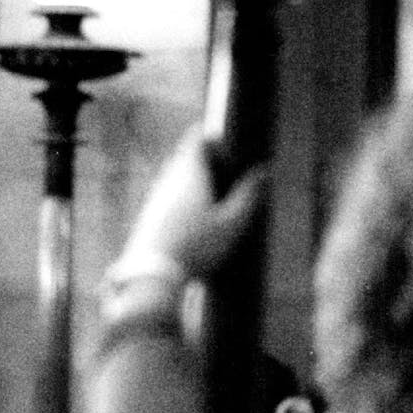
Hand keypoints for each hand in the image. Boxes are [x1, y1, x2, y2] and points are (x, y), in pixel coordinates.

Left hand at [118, 126, 266, 277]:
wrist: (152, 275)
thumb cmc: (197, 247)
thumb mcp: (232, 223)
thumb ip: (248, 195)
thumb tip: (263, 170)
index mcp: (189, 174)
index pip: (195, 139)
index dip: (212, 136)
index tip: (230, 145)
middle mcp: (168, 181)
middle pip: (186, 157)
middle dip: (207, 160)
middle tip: (231, 171)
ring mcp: (155, 199)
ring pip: (176, 179)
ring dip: (195, 181)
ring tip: (218, 198)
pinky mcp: (149, 217)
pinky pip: (169, 198)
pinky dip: (184, 200)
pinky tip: (197, 221)